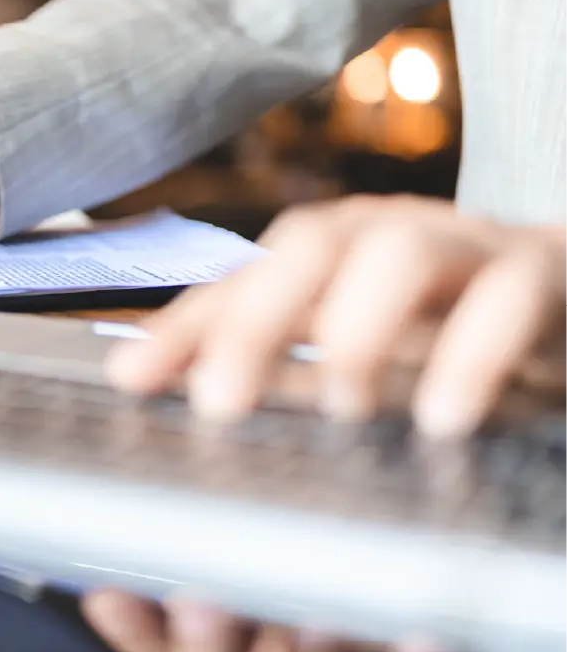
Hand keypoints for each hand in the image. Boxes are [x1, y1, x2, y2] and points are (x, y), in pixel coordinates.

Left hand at [106, 194, 566, 437]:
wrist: (566, 299)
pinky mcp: (542, 269)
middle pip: (307, 249)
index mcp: (329, 251)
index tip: (129, 382)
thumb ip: (274, 369)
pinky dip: (474, 355)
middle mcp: (385, 232)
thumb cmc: (444, 329)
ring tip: (339, 408)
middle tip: (220, 403)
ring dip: (358, 331)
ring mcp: (464, 244)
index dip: (182, 328)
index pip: (240, 279)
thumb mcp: (350, 348)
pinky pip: (509, 296)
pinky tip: (442, 419)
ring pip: (399, 253)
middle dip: (255, 324)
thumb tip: (157, 393)